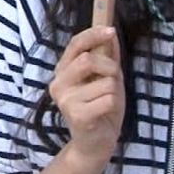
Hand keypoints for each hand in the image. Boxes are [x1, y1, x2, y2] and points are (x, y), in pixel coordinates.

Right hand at [47, 26, 124, 165]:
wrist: (95, 143)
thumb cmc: (101, 109)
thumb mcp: (106, 79)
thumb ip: (107, 57)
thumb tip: (110, 34)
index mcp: (63, 71)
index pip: (75, 44)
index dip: (92, 34)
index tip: (110, 30)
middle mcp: (58, 84)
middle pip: (88, 60)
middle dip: (110, 67)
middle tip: (114, 79)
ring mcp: (65, 100)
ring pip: (104, 82)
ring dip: (114, 91)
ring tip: (107, 102)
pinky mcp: (77, 115)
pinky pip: (108, 99)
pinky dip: (114, 105)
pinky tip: (104, 114)